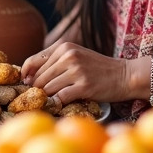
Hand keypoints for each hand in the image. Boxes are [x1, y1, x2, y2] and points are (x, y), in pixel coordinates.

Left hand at [21, 42, 140, 104]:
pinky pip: (60, 97)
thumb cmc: (99, 68)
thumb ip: (55, 61)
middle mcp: (68, 56)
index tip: (26, 84)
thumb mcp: (77, 56)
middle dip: (36, 90)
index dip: (26, 75)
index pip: (33, 61)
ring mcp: (76, 70)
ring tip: (49, 102)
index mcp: (64, 46)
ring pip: (48, 88)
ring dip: (47, 98)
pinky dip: (57, 103)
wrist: (126, 75)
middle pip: (39, 77)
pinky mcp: (84, 86)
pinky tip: (59, 106)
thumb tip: (29, 76)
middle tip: (37, 98)